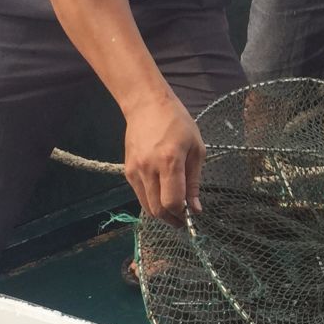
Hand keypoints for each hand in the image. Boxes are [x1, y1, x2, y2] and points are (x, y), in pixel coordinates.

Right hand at [123, 89, 204, 225]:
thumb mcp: (196, 149)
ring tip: (174, 210)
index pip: (172, 201)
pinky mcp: (127, 171)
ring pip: (146, 206)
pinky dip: (151, 201)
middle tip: (183, 219)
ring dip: (161, 213)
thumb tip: (195, 209)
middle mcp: (148, 169)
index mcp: (169, 162)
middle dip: (171, 219)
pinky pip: (139, 195)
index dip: (182, 214)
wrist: (146, 105)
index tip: (190, 214)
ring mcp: (135, 171)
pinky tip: (162, 194)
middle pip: (157, 209)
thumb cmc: (177, 123)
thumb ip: (194, 181)